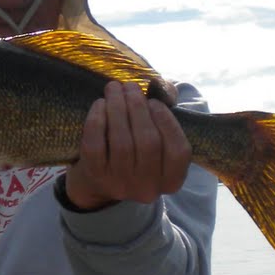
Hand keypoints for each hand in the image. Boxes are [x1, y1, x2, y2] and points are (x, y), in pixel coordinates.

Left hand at [62, 81, 191, 209]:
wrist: (100, 180)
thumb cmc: (136, 150)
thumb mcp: (157, 139)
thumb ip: (166, 112)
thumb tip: (164, 89)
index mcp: (171, 180)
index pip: (179, 151)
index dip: (167, 122)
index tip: (154, 102)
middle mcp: (148, 188)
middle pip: (148, 142)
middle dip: (138, 108)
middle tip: (130, 86)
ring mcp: (120, 184)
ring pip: (121, 142)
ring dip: (117, 108)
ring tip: (114, 88)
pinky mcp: (96, 177)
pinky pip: (96, 145)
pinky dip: (97, 120)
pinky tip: (100, 104)